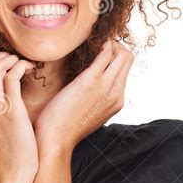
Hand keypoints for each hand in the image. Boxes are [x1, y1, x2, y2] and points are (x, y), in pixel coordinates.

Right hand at [0, 52, 38, 182]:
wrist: (10, 174)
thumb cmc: (7, 151)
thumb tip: (0, 89)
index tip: (9, 64)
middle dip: (2, 55)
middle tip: (18, 63)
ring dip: (13, 59)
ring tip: (25, 66)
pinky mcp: (10, 110)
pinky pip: (11, 75)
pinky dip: (21, 66)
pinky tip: (30, 71)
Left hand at [33, 39, 133, 156]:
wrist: (55, 140)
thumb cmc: (64, 127)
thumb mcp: (88, 113)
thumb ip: (95, 98)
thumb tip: (89, 86)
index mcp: (117, 101)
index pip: (126, 69)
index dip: (115, 55)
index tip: (99, 51)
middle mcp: (117, 93)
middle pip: (127, 58)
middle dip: (115, 46)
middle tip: (95, 44)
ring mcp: (106, 87)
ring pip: (121, 54)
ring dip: (108, 43)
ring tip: (90, 43)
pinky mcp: (91, 81)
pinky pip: (105, 54)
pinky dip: (100, 44)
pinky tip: (86, 42)